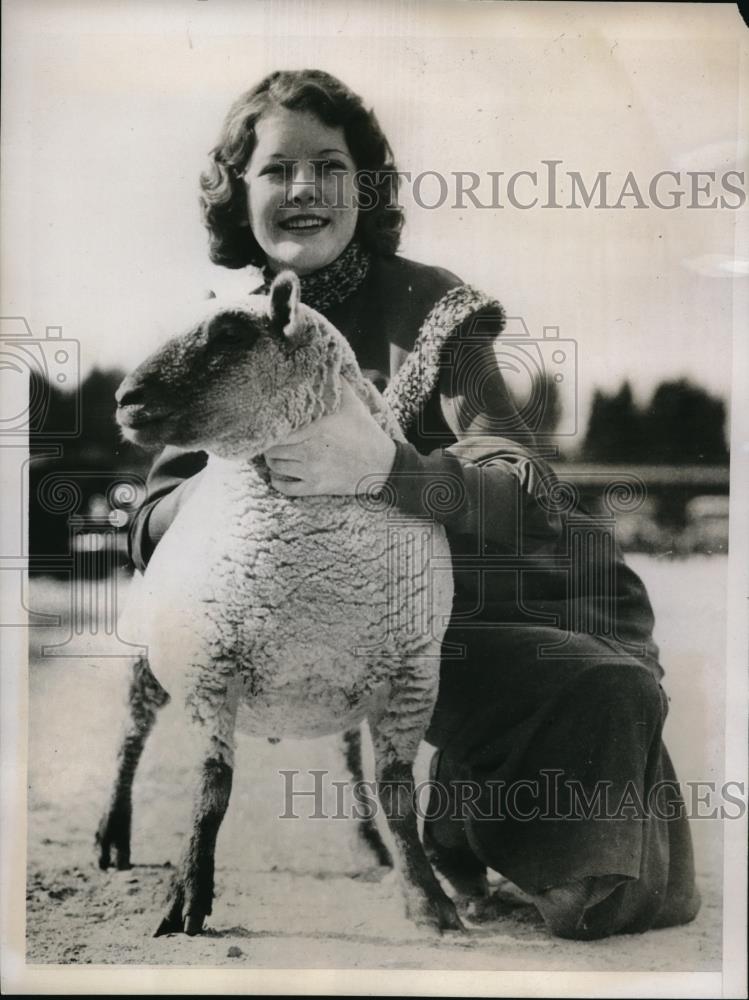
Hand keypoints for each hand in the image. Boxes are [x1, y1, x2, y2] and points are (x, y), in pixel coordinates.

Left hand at [265, 381, 396, 496]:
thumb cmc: (366, 432)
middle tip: (270, 440)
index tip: (269, 424)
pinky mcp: (315, 486)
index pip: (279, 429)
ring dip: (272, 461)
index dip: (270, 427)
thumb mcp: (354, 404)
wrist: (381, 465)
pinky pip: (286, 488)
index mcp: (316, 428)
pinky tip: (278, 476)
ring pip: (276, 467)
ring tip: (274, 455)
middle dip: (269, 444)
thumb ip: (339, 384)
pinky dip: (277, 482)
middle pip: (272, 449)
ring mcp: (311, 470)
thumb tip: (330, 364)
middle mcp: (309, 450)